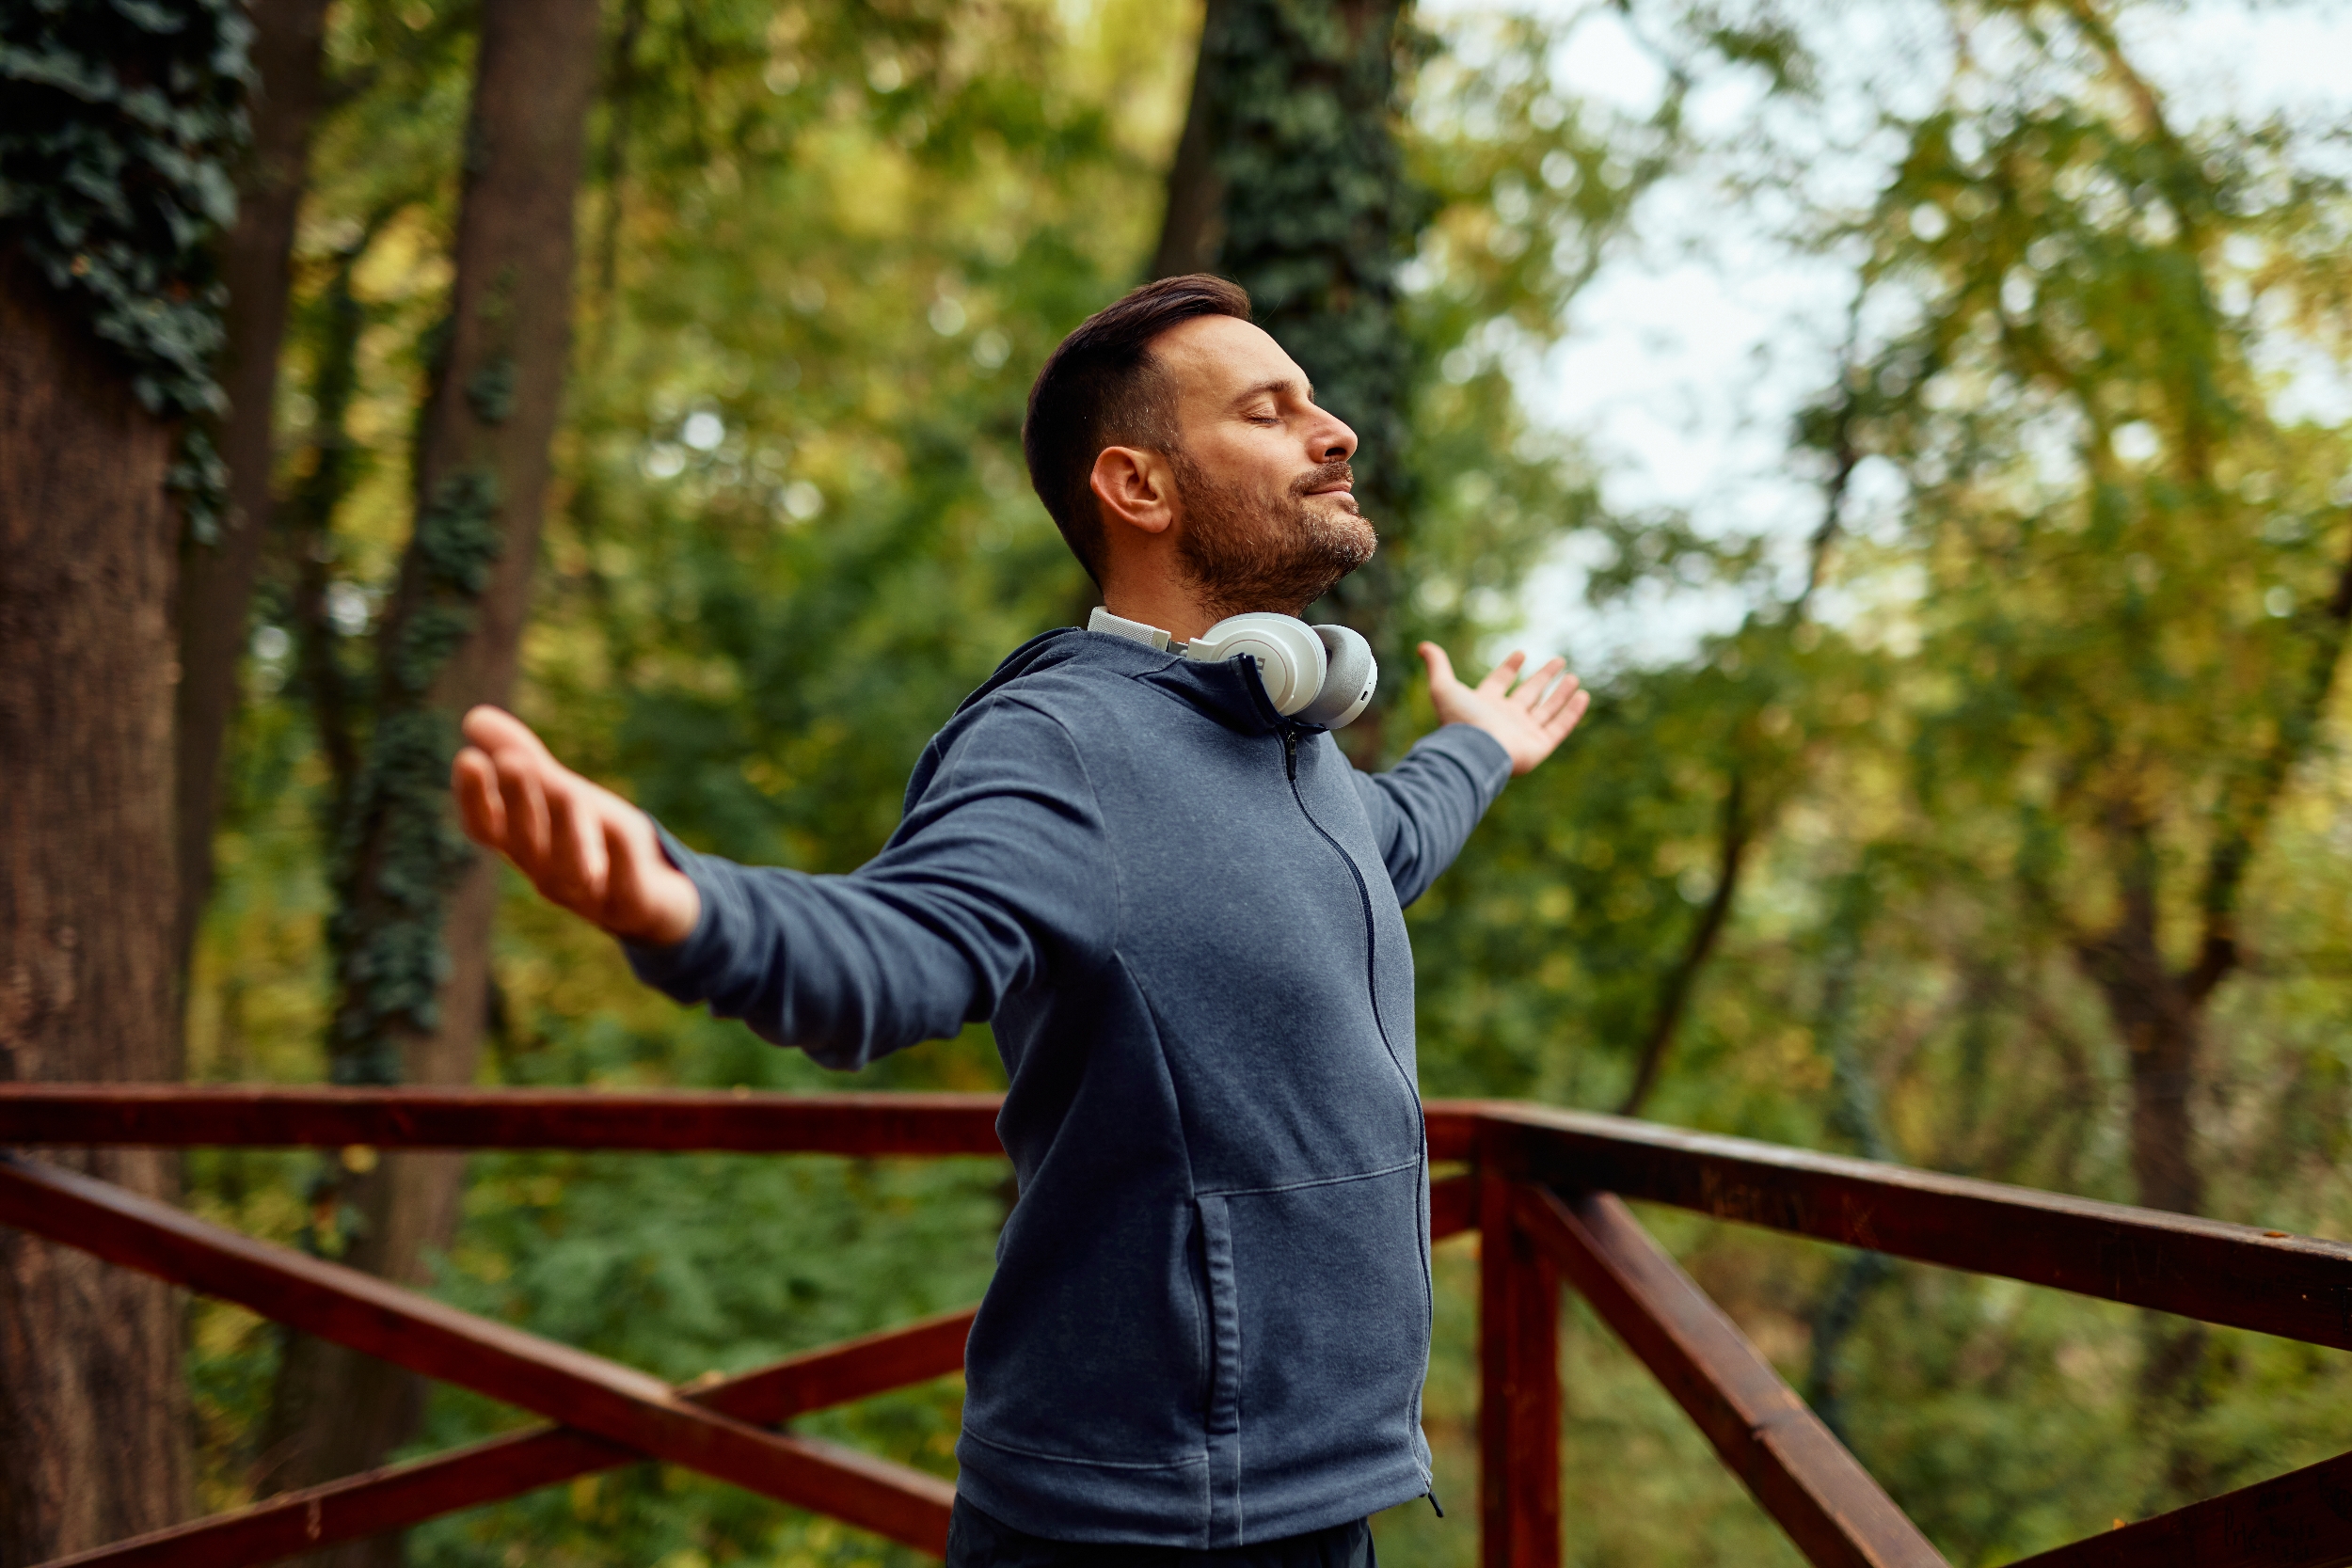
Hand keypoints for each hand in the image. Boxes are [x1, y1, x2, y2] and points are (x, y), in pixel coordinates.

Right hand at [451, 706, 701, 946]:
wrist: (657, 902)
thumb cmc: (597, 844)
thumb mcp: (560, 796)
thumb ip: (522, 759)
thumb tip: (474, 715)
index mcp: (526, 847)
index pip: (486, 828)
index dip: (473, 798)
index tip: (468, 758)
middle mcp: (548, 874)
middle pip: (526, 841)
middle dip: (520, 803)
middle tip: (513, 761)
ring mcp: (590, 895)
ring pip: (570, 867)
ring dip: (565, 829)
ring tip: (566, 789)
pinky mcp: (634, 904)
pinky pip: (626, 886)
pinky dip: (621, 859)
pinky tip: (621, 829)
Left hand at [1419, 643, 1589, 776]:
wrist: (1475, 753)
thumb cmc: (1459, 722)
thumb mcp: (1443, 688)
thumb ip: (1437, 665)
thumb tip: (1423, 646)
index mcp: (1484, 705)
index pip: (1499, 683)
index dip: (1509, 668)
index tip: (1521, 653)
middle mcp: (1505, 719)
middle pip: (1528, 694)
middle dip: (1543, 678)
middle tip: (1558, 661)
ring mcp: (1523, 733)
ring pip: (1547, 709)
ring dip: (1560, 693)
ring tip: (1574, 676)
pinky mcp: (1539, 746)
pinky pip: (1560, 726)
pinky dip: (1572, 712)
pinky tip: (1582, 695)